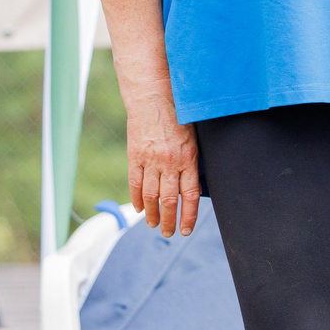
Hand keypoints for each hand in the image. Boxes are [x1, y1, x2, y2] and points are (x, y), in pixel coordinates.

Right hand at [123, 93, 199, 236]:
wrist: (153, 96)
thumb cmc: (178, 115)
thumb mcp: (194, 138)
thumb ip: (192, 162)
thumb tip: (193, 187)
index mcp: (188, 158)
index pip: (189, 196)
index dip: (188, 216)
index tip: (186, 230)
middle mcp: (169, 162)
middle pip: (168, 200)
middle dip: (169, 221)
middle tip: (168, 233)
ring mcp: (150, 160)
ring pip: (150, 195)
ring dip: (152, 214)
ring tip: (153, 224)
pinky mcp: (135, 155)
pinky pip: (135, 183)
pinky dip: (136, 198)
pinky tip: (138, 208)